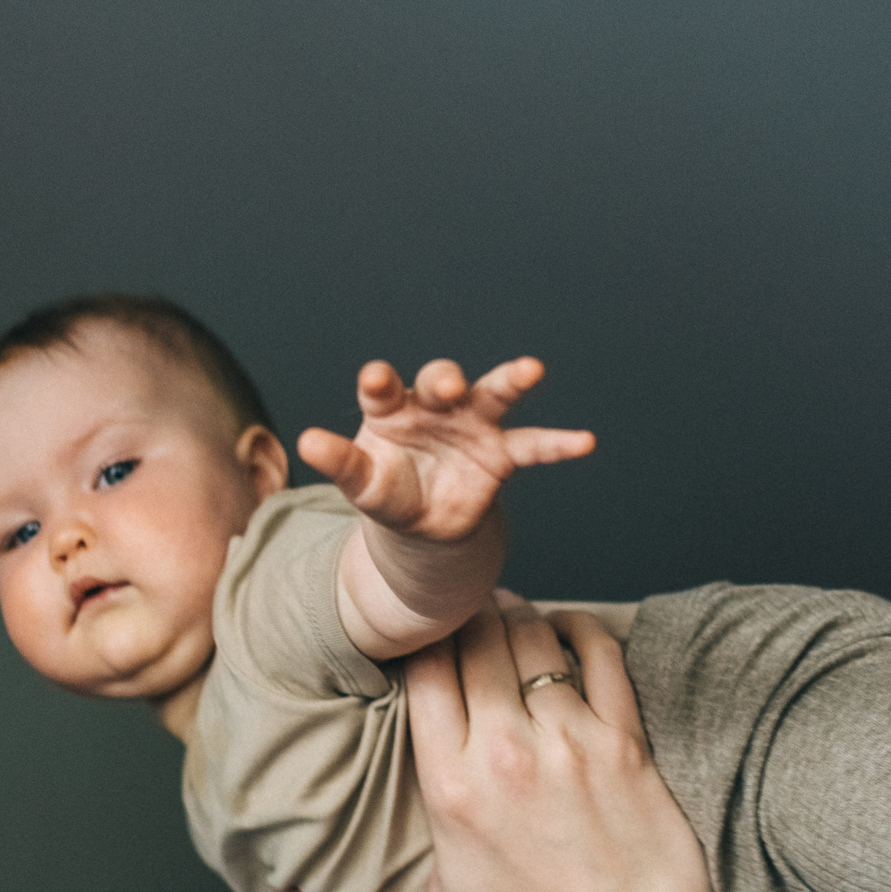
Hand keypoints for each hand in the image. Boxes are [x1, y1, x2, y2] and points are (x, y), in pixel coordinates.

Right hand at [283, 599, 749, 891]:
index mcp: (450, 789)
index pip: (421, 667)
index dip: (414, 636)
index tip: (414, 635)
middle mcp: (507, 754)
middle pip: (473, 634)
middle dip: (463, 612)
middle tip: (461, 610)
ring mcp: (571, 743)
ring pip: (532, 635)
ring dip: (516, 616)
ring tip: (506, 616)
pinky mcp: (626, 743)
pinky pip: (601, 652)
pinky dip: (579, 629)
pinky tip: (564, 631)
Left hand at [299, 358, 593, 543]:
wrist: (425, 522)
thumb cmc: (388, 491)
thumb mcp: (362, 483)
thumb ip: (341, 461)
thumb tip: (305, 440)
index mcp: (391, 409)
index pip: (384, 387)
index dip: (381, 381)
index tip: (377, 379)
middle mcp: (435, 407)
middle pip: (441, 381)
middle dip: (445, 380)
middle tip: (448, 386)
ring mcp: (472, 426)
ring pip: (494, 394)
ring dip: (511, 380)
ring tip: (532, 369)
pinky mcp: (501, 454)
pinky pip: (533, 446)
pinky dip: (559, 444)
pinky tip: (585, 441)